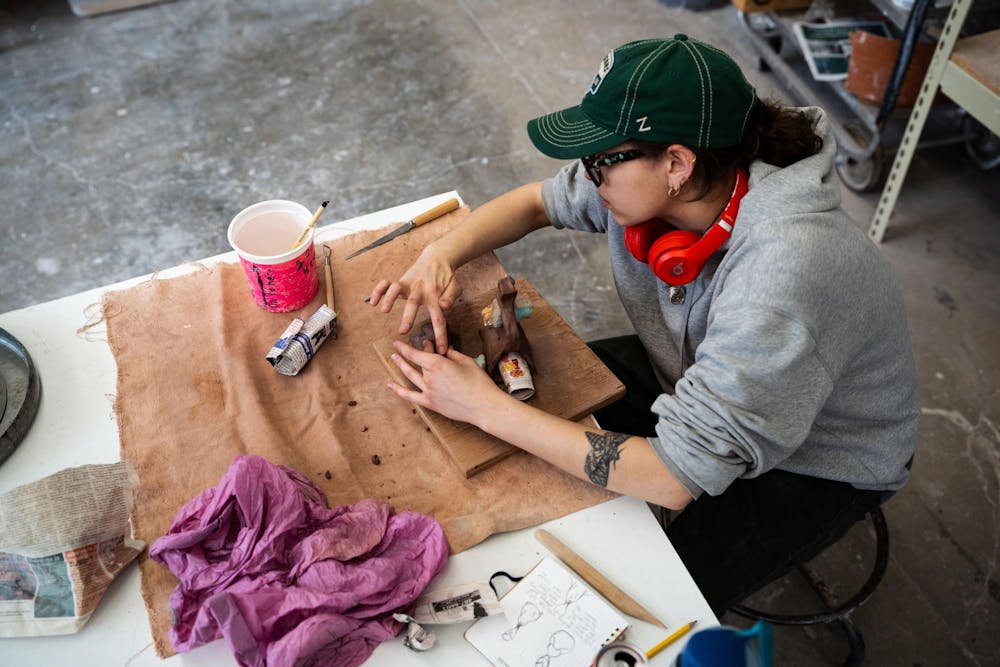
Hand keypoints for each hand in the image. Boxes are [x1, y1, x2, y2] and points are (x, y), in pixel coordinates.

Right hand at [367, 246, 460, 352]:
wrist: (437, 258)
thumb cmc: (447, 277)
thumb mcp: (455, 287)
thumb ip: (451, 297)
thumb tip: (445, 307)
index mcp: (436, 296)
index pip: (439, 317)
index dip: (440, 335)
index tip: (441, 351)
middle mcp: (421, 290)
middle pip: (414, 303)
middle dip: (407, 317)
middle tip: (402, 331)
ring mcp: (409, 285)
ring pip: (397, 289)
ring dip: (389, 298)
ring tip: (383, 310)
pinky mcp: (401, 281)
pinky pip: (387, 284)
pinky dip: (379, 291)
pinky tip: (373, 302)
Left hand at [387, 340, 509, 425]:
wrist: (483, 406)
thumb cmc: (478, 382)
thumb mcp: (467, 362)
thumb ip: (453, 354)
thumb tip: (445, 350)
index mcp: (437, 363)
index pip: (417, 352)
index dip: (407, 347)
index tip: (400, 342)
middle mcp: (429, 377)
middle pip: (415, 363)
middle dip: (406, 354)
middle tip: (397, 350)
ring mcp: (427, 391)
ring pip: (409, 376)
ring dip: (400, 366)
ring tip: (393, 359)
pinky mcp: (430, 403)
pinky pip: (410, 396)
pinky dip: (399, 390)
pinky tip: (391, 385)